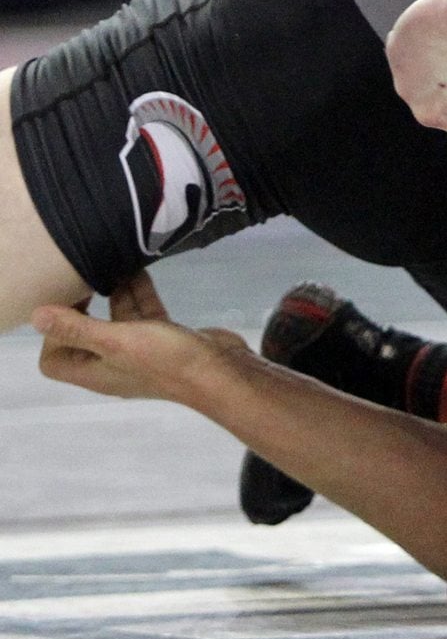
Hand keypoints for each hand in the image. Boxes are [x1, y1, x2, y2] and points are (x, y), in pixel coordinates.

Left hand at [33, 272, 248, 404]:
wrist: (220, 373)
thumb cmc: (165, 360)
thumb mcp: (116, 341)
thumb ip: (77, 329)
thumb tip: (35, 317)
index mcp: (94, 372)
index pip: (54, 358)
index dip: (54, 332)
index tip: (67, 303)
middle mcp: (112, 364)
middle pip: (85, 336)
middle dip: (84, 307)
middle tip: (87, 279)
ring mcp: (140, 352)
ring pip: (118, 321)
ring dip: (115, 294)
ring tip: (113, 265)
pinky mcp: (165, 339)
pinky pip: (144, 314)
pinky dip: (139, 294)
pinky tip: (140, 270)